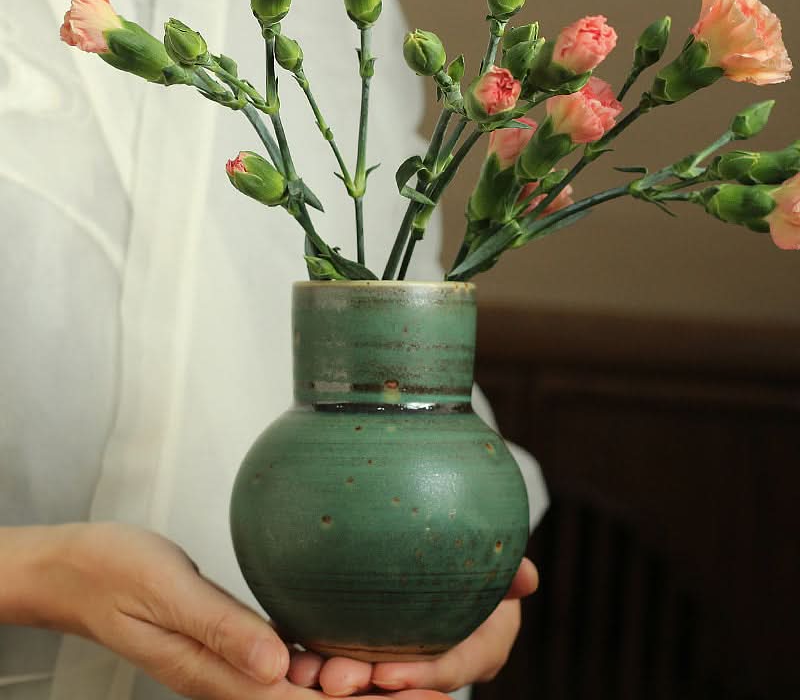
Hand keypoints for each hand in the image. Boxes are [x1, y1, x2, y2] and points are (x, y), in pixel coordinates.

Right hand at [0, 523, 450, 699]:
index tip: (410, 695)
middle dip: (371, 697)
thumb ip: (222, 629)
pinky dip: (328, 660)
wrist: (81, 569)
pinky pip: (288, 660)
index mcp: (217, 672)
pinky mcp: (235, 639)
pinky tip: (355, 648)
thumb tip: (281, 666)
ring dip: (357, 683)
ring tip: (411, 672)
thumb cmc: (116, 574)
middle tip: (431, 686)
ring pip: (306, 685)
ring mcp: (235, 660)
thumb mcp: (167, 594)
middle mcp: (232, 674)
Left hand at [286, 558, 538, 695]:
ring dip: (331, 673)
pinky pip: (345, 651)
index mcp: (479, 650)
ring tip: (300, 667)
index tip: (386, 675)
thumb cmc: (481, 558)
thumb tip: (528, 577)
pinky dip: (316, 650)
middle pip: (400, 682)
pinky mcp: (372, 642)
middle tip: (331, 678)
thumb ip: (509, 570)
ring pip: (367, 675)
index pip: (449, 669)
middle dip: (365, 684)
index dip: (419, 677)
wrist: (452, 547)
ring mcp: (404, 655)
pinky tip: (289, 647)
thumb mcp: (499, 561)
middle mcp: (439, 663)